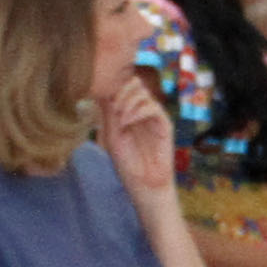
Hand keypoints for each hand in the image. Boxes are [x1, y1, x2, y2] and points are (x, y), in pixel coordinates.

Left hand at [98, 69, 180, 196]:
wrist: (144, 183)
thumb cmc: (126, 163)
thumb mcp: (111, 135)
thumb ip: (109, 113)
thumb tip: (102, 90)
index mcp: (127, 111)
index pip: (121, 86)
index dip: (112, 88)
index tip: (102, 102)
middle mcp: (140, 111)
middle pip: (134, 83)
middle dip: (121, 91)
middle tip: (113, 109)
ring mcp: (153, 116)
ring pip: (143, 91)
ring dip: (128, 101)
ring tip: (120, 119)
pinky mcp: (164, 124)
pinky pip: (153, 106)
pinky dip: (138, 110)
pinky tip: (128, 122)